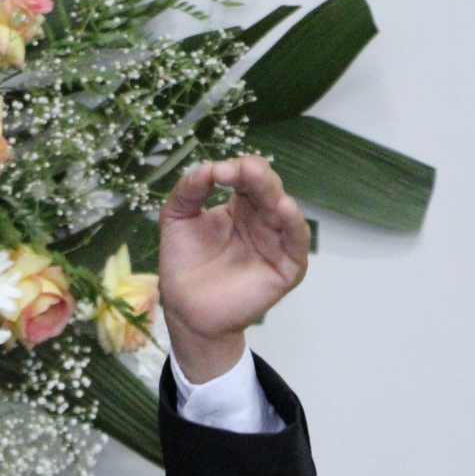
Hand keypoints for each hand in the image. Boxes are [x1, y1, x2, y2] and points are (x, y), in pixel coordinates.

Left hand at [157, 155, 309, 382]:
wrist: (185, 309)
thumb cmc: (183, 264)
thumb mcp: (177, 219)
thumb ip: (188, 190)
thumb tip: (207, 166)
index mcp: (239, 206)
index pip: (246, 177)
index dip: (235, 170)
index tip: (215, 173)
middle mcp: (261, 219)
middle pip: (267, 188)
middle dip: (255, 176)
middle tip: (240, 171)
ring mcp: (276, 241)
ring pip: (284, 209)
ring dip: (273, 192)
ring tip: (259, 180)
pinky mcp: (286, 265)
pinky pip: (297, 240)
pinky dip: (294, 222)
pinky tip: (284, 208)